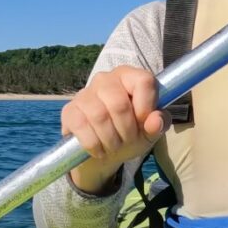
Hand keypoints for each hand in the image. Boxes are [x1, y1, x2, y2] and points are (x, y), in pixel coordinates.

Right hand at [61, 66, 168, 193]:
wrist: (102, 150)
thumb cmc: (129, 133)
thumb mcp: (149, 131)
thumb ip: (158, 124)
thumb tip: (156, 120)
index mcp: (128, 76)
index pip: (143, 80)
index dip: (147, 106)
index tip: (144, 123)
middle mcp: (105, 79)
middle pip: (119, 104)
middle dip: (127, 130)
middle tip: (128, 140)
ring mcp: (84, 93)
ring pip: (99, 116)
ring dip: (110, 140)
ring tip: (114, 147)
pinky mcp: (69, 110)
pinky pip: (81, 127)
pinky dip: (94, 145)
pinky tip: (99, 150)